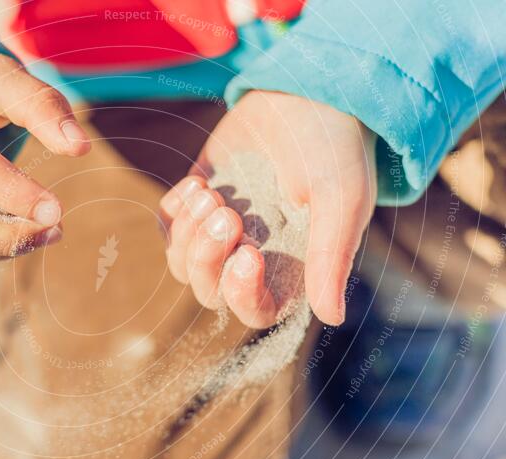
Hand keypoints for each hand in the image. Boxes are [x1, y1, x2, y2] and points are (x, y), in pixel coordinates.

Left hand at [160, 90, 376, 326]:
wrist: (305, 92)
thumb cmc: (333, 148)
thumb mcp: (340, 200)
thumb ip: (330, 257)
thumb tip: (333, 317)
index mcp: (292, 269)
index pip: (256, 312)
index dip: (242, 294)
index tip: (249, 253)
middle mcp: (254, 258)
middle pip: (209, 291)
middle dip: (207, 256)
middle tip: (226, 211)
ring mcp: (221, 232)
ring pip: (182, 264)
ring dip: (188, 233)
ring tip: (209, 194)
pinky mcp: (198, 204)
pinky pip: (168, 228)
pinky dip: (174, 212)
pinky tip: (199, 184)